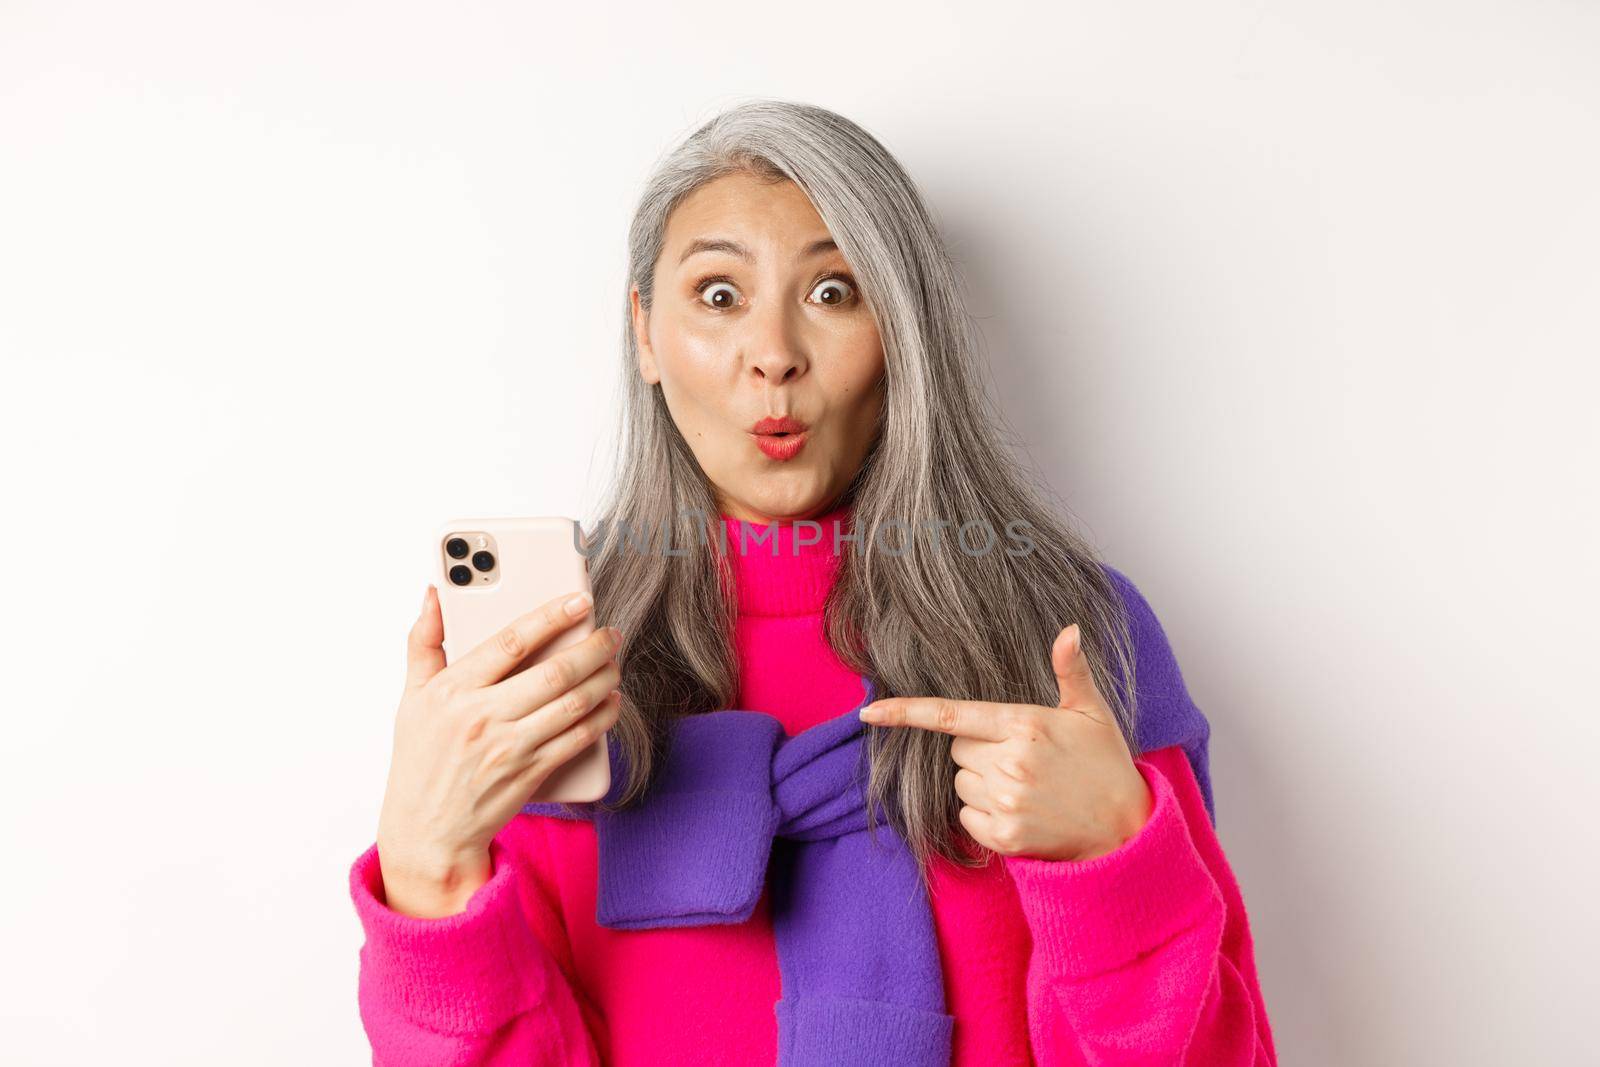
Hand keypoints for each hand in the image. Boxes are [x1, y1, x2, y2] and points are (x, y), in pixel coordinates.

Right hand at [375, 586, 622, 916]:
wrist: (427, 832)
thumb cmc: (420, 758)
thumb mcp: (411, 698)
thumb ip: (424, 642)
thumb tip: (434, 594)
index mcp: (452, 691)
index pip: (510, 642)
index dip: (551, 617)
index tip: (580, 600)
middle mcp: (482, 717)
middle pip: (553, 672)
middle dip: (592, 648)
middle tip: (611, 632)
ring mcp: (509, 748)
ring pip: (573, 704)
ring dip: (604, 679)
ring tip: (614, 663)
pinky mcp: (530, 774)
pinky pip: (578, 738)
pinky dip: (602, 717)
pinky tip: (611, 701)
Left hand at [857, 623, 1152, 862]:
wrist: (1126, 830)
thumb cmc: (1105, 763)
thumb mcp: (1092, 712)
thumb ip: (1072, 670)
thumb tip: (1069, 629)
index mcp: (1025, 724)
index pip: (952, 715)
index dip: (906, 712)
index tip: (869, 712)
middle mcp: (1010, 762)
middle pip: (958, 750)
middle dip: (979, 750)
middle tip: (1023, 758)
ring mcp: (1006, 801)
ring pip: (960, 784)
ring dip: (982, 784)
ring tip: (1027, 786)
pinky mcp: (1004, 835)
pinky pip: (966, 817)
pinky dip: (984, 816)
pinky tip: (1020, 812)